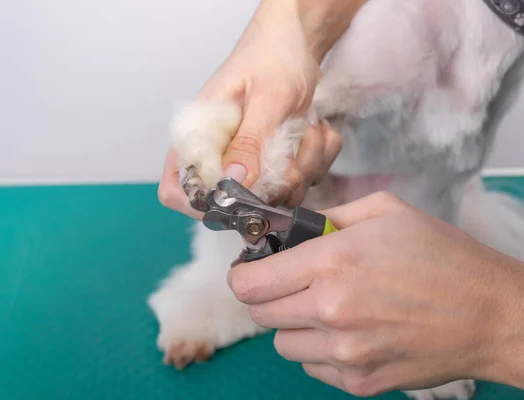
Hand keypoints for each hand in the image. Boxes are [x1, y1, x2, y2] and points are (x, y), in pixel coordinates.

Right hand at [157, 0, 353, 217]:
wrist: (296, 43)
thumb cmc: (272, 57)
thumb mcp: (265, 97)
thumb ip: (249, 141)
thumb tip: (232, 182)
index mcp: (197, 137)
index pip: (177, 191)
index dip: (204, 204)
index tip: (243, 194)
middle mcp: (218, 156)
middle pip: (234, 206)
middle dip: (276, 184)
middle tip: (293, 148)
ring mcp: (249, 165)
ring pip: (275, 198)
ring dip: (305, 167)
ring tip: (308, 127)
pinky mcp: (275, 166)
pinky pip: (302, 183)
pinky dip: (318, 158)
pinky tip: (315, 129)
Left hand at [227, 192, 523, 395]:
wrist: (493, 315)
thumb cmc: (444, 257)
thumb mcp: (385, 211)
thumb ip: (329, 216)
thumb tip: (291, 230)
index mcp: (332, 263)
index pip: (250, 283)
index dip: (243, 275)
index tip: (251, 270)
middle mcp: (330, 312)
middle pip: (260, 314)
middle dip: (268, 296)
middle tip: (293, 283)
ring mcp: (344, 353)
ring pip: (283, 344)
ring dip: (294, 324)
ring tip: (327, 308)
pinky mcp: (359, 382)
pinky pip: (312, 367)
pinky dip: (319, 351)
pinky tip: (349, 333)